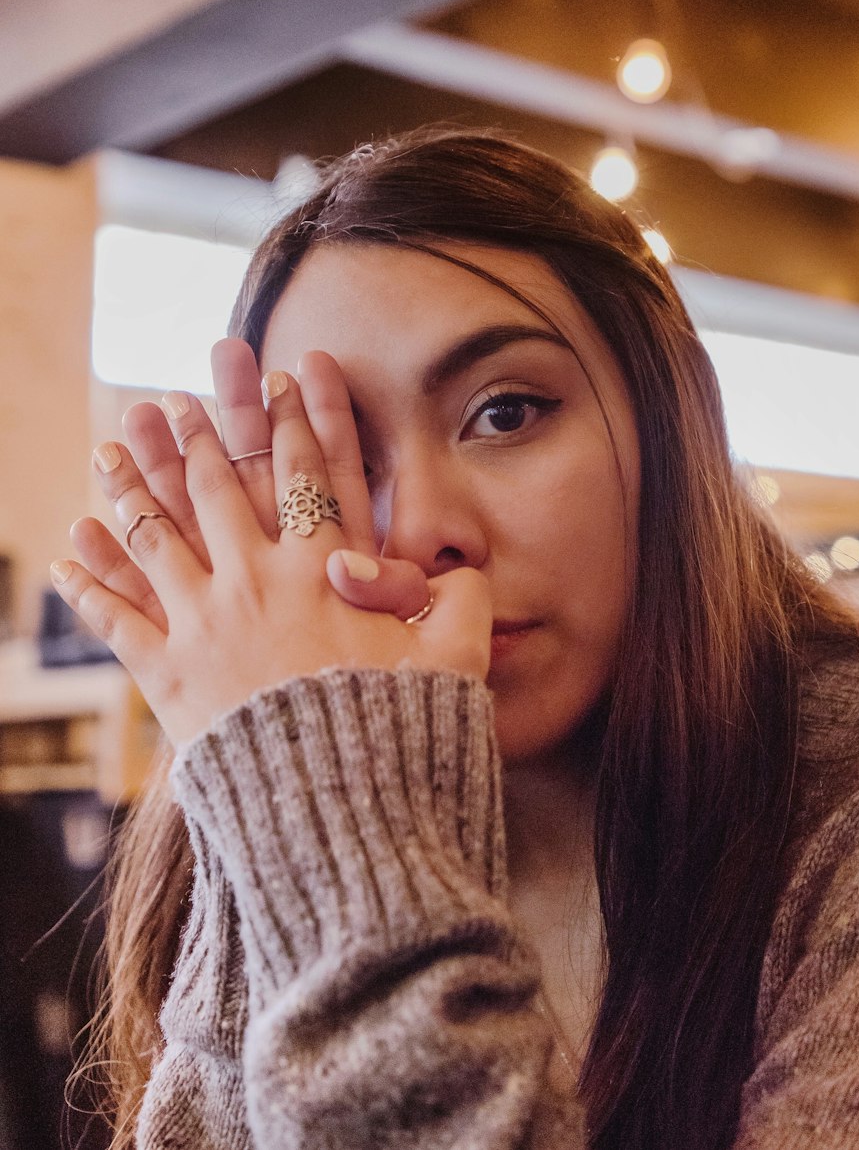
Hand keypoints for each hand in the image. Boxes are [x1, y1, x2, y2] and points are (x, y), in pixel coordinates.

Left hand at [52, 362, 490, 746]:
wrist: (338, 810)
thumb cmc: (401, 734)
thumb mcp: (457, 659)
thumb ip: (462, 600)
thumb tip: (457, 566)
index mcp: (327, 570)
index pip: (308, 474)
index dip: (294, 420)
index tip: (278, 375)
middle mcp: (260, 582)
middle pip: (221, 490)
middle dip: (201, 435)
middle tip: (179, 398)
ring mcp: (207, 625)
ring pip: (156, 536)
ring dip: (131, 485)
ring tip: (110, 445)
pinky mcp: (168, 677)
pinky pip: (117, 619)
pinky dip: (90, 582)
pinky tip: (68, 550)